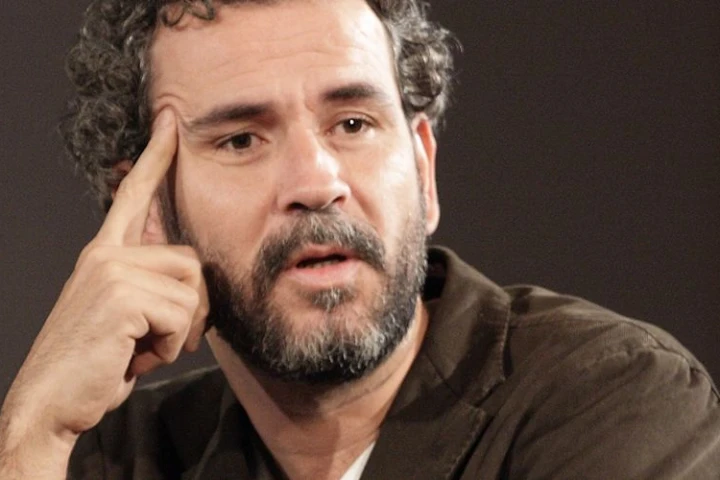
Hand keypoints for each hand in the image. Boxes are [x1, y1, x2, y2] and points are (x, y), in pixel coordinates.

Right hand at [0, 109, 207, 473]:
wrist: (51, 404)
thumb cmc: (95, 364)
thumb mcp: (125, 318)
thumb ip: (150, 287)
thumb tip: (193, 277)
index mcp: (104, 254)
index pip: (132, 196)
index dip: (154, 158)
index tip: (169, 122)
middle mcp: (104, 254)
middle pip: (192, 261)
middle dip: (192, 309)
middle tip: (159, 339)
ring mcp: (109, 271)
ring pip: (192, 290)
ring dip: (180, 332)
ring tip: (143, 348)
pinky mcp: (119, 294)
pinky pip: (182, 314)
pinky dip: (170, 346)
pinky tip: (136, 358)